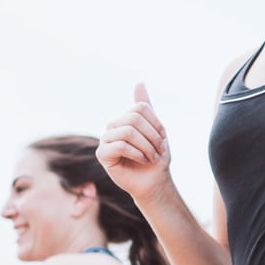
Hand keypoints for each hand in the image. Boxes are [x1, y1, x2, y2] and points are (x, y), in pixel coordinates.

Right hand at [98, 83, 171, 201]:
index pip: (140, 108)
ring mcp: (105, 139)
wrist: (154, 182)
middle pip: (134, 119)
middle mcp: (112, 126)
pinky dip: (137, 153)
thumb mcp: (156, 130)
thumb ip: (146, 108)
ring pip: (128, 132)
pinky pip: (119, 145)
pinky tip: (142, 161)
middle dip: (152, 136)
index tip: (163, 138)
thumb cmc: (155, 158)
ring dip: (146, 147)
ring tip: (152, 157)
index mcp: (125, 119)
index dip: (156, 123)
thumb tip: (139, 82)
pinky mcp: (102, 154)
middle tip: (159, 151)